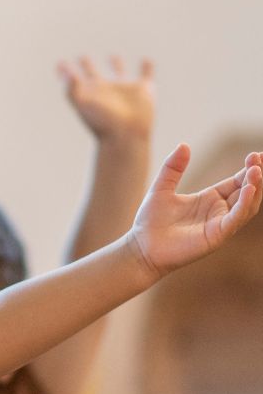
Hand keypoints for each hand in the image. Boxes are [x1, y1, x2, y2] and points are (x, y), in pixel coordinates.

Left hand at [58, 56, 153, 142]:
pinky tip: (146, 60)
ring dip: (116, 65)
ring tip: (112, 56)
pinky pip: (146, 74)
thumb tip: (66, 73)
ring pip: (119, 73)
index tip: (59, 64)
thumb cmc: (102, 122)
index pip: (75, 80)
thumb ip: (72, 88)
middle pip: (94, 75)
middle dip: (87, 66)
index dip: (66, 72)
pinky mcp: (143, 90)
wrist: (126, 136)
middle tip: (81, 57)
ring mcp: (124, 90)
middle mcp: (105, 91)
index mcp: (89, 94)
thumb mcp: (83, 104)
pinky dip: (147, 67)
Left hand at [130, 144, 261, 276]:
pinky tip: (248, 189)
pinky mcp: (216, 236)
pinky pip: (235, 219)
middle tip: (259, 158)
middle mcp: (219, 211)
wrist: (141, 248)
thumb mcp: (161, 188)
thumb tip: (184, 145)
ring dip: (254, 187)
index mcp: (210, 199)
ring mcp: (219, 224)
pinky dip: (244, 204)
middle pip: (247, 191)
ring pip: (247, 205)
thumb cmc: (150, 221)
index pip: (237, 181)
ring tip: (256, 170)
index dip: (249, 169)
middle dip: (256, 175)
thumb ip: (172, 168)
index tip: (256, 154)